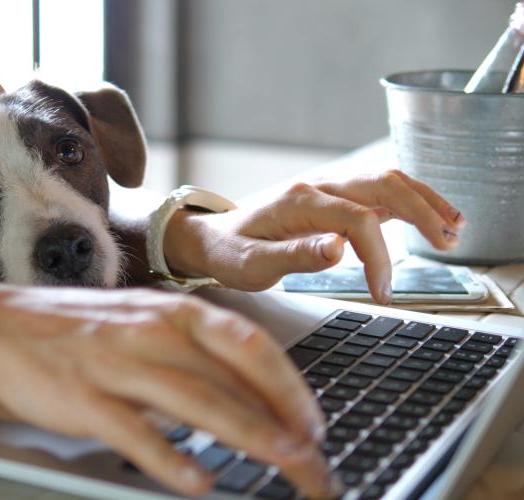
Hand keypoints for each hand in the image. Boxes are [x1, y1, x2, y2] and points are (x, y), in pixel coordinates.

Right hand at [0, 285, 341, 497]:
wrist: (2, 326)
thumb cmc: (83, 329)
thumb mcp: (146, 326)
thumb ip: (195, 357)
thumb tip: (253, 396)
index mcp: (173, 312)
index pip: (249, 345)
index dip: (290, 386)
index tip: (315, 424)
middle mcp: (152, 332)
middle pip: (233, 378)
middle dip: (283, 421)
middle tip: (315, 462)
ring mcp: (117, 363)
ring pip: (195, 400)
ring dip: (247, 434)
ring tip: (284, 464)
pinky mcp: (83, 396)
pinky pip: (133, 430)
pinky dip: (169, 457)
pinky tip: (198, 481)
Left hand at [164, 170, 466, 303]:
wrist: (213, 237)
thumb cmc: (230, 252)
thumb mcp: (252, 265)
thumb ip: (294, 256)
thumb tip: (338, 250)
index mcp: (299, 202)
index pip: (357, 219)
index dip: (378, 256)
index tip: (382, 291)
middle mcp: (318, 187)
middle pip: (382, 185)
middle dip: (421, 212)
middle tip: (448, 243)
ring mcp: (327, 189)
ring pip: (386, 181)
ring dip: (423, 200)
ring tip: (454, 227)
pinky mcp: (332, 199)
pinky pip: (377, 191)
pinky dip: (408, 201)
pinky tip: (431, 217)